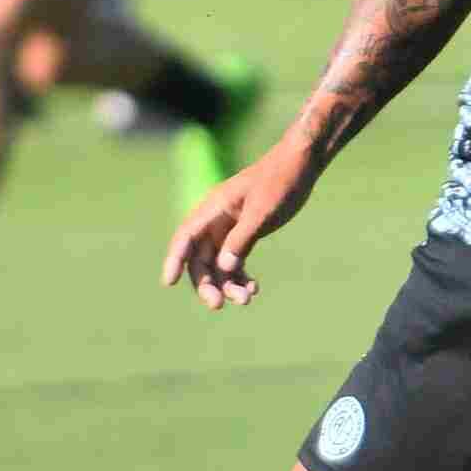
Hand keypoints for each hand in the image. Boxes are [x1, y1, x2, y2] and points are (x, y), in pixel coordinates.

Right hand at [164, 145, 315, 308]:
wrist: (301, 164)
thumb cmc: (281, 181)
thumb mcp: (262, 211)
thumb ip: (242, 239)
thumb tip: (224, 268)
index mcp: (214, 208)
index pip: (186, 236)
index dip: (175, 259)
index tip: (169, 281)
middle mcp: (216, 220)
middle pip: (200, 258)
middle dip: (206, 283)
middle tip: (217, 305)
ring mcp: (230, 228)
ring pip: (219, 264)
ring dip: (227, 284)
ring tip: (247, 299)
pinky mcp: (245, 234)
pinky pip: (235, 261)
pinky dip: (241, 277)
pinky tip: (254, 288)